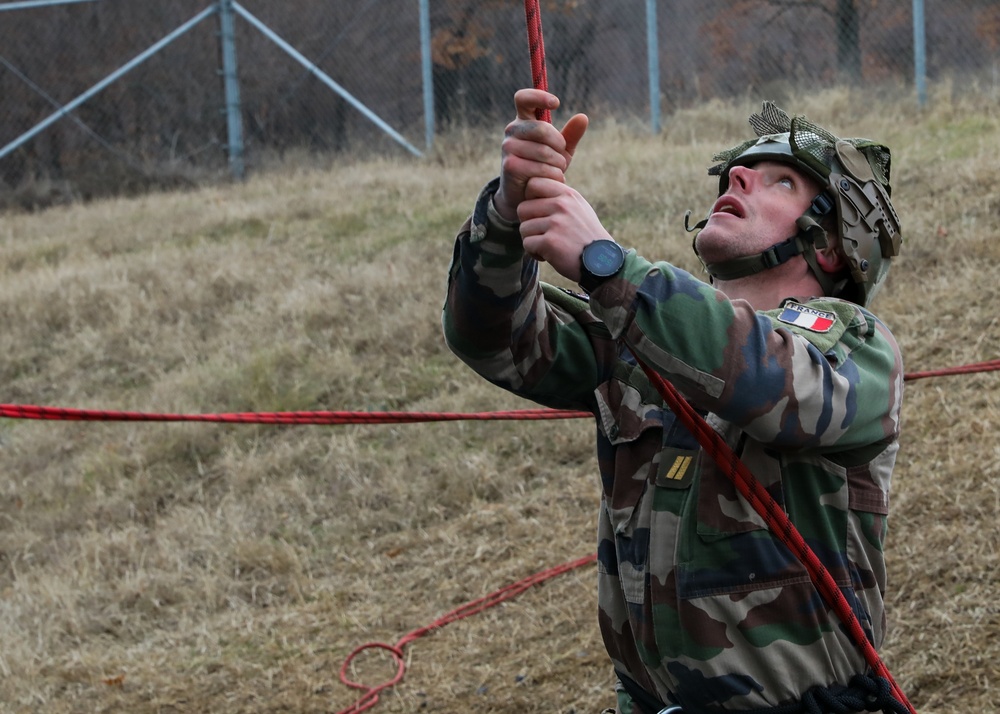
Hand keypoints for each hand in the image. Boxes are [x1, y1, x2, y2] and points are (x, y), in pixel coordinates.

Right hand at [493, 89, 588, 221]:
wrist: (525, 195)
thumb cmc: (543, 168)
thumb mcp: (560, 151)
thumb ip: (571, 135)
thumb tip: (583, 117)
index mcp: (523, 121)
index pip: (523, 98)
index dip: (539, 96)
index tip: (556, 103)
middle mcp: (512, 131)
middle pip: (541, 128)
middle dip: (559, 144)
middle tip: (562, 157)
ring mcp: (508, 148)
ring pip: (544, 151)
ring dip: (558, 164)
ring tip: (557, 171)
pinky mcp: (510, 165)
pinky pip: (540, 167)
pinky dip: (552, 176)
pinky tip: (552, 180)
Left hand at [518, 176, 612, 281]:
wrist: (602, 262)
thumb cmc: (587, 237)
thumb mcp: (579, 208)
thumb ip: (559, 198)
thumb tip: (532, 190)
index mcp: (568, 195)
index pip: (533, 183)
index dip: (529, 199)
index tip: (539, 213)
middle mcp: (562, 205)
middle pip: (522, 208)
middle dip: (528, 224)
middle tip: (542, 234)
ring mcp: (556, 223)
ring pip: (523, 228)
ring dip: (532, 240)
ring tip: (548, 246)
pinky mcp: (550, 242)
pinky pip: (527, 244)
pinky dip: (534, 253)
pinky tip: (548, 255)